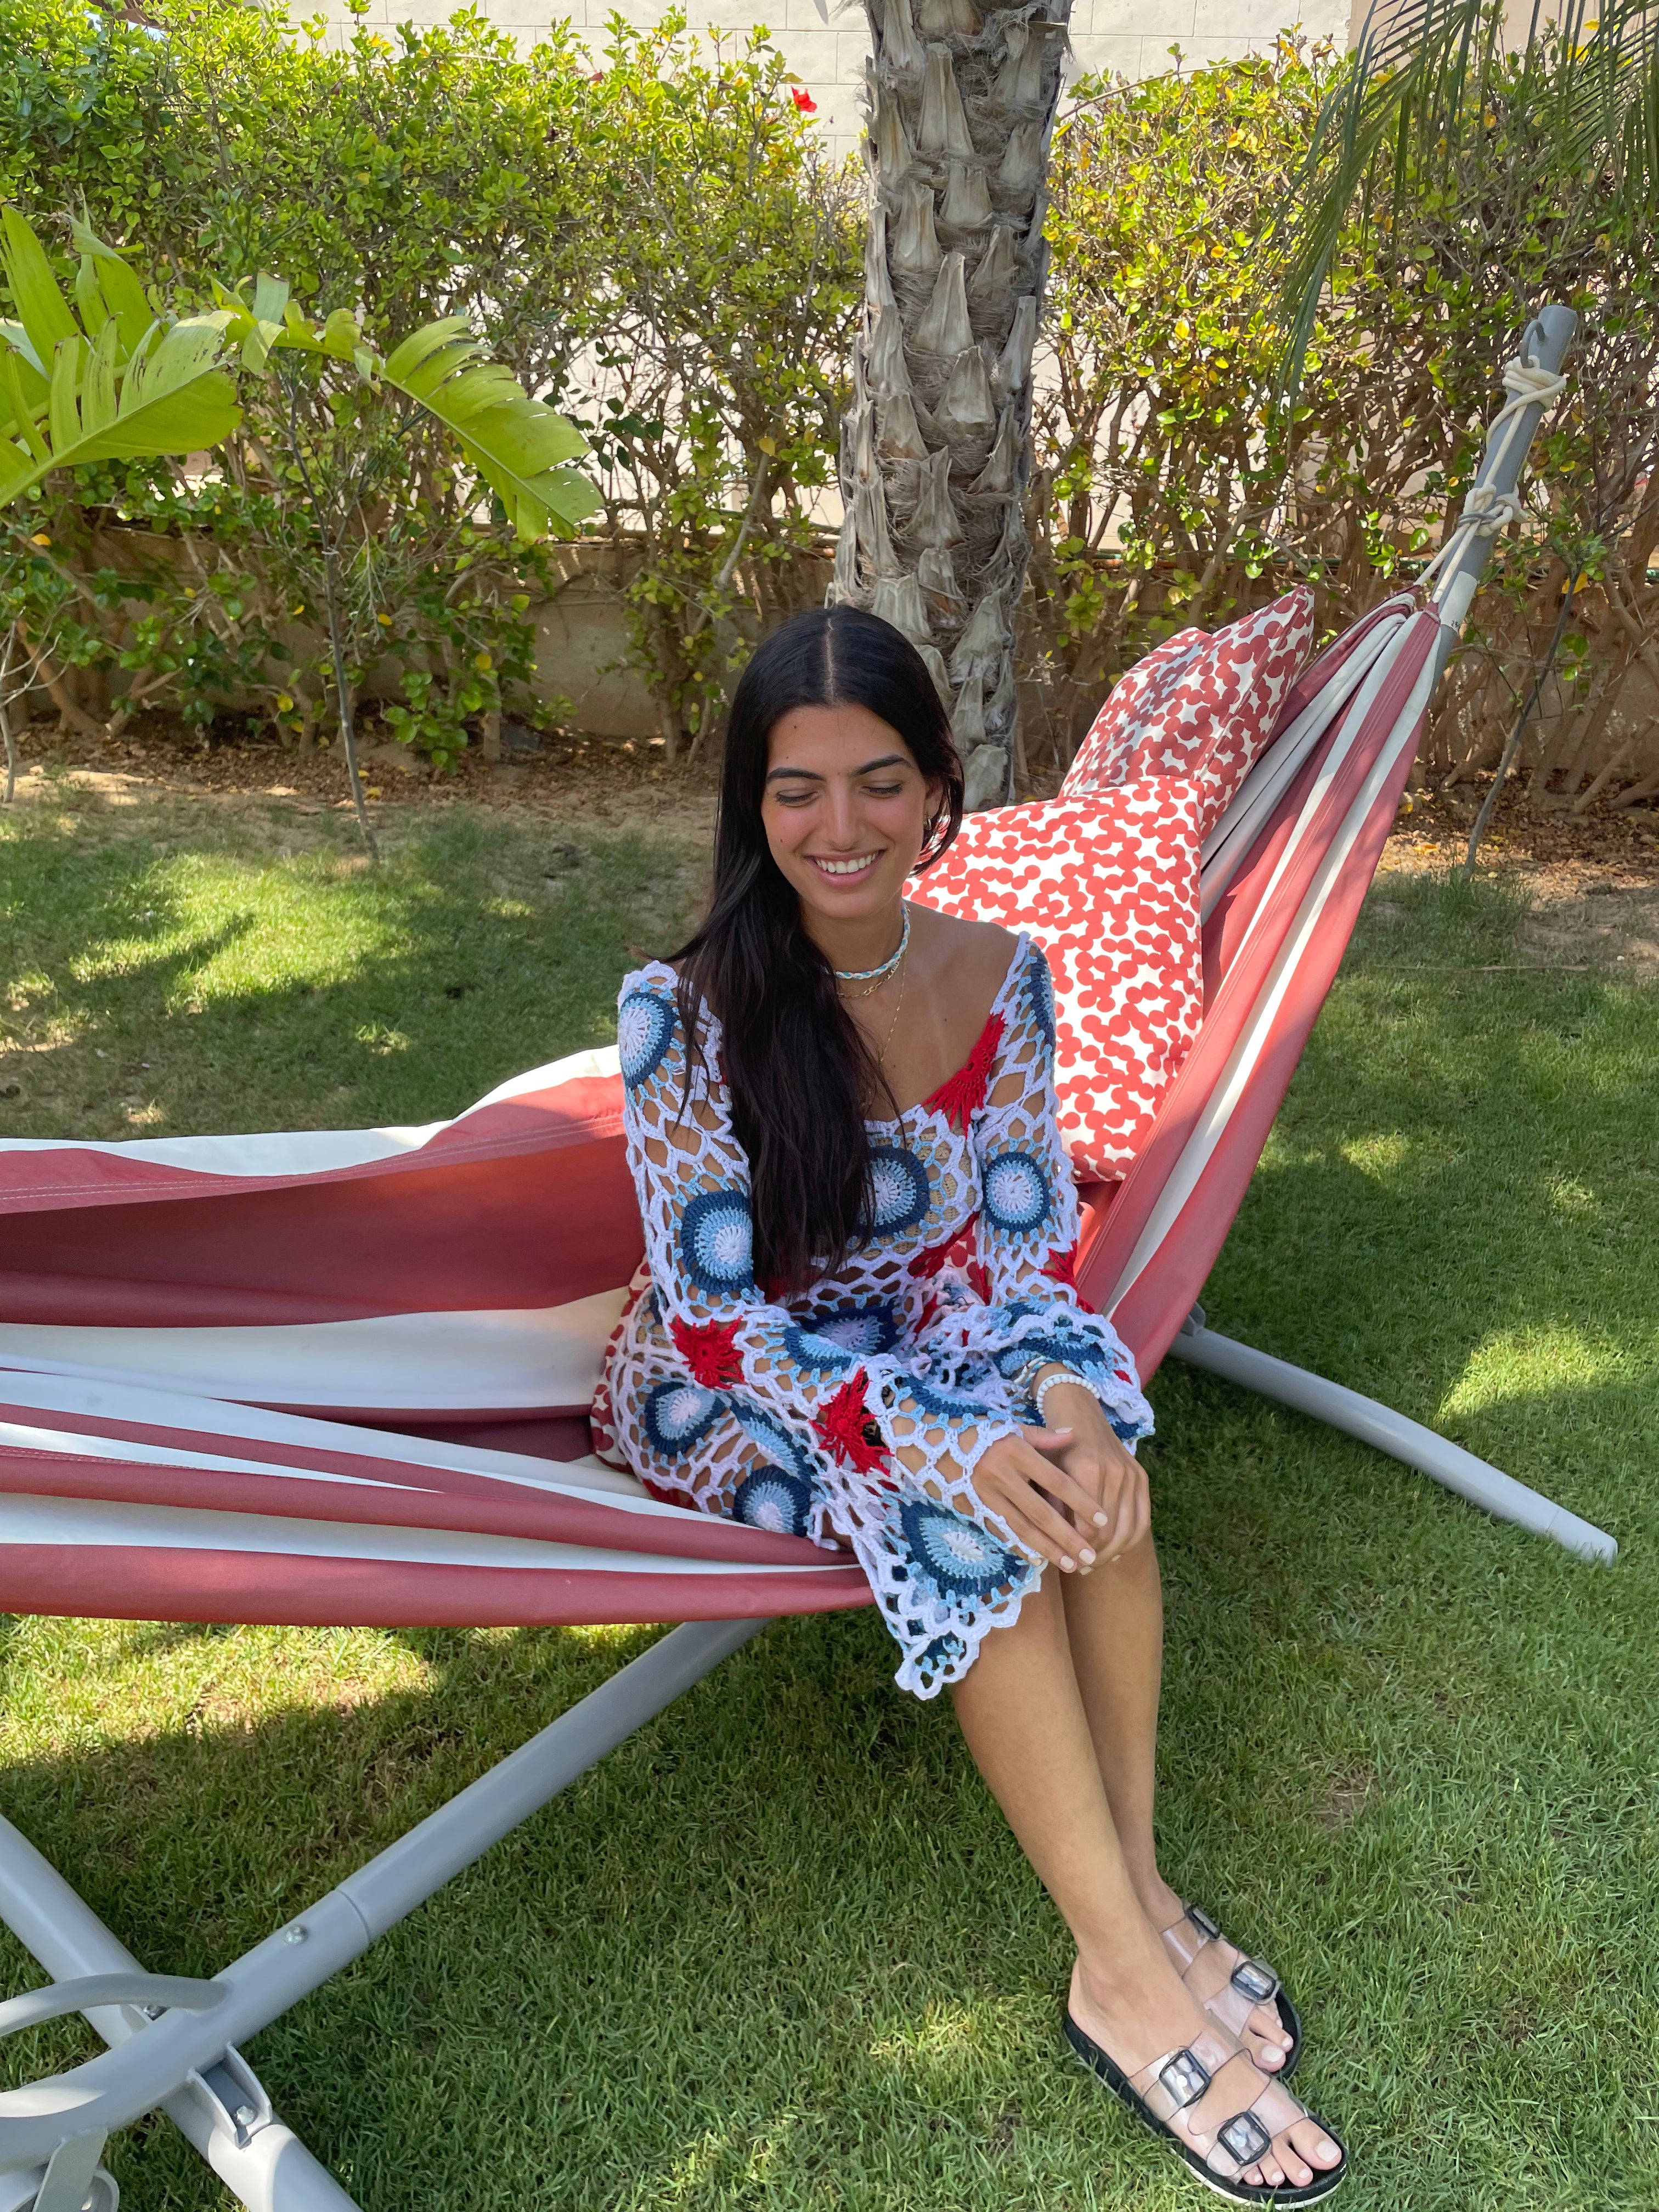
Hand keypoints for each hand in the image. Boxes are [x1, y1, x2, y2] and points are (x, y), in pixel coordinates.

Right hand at [969, 1424, 1121, 1574]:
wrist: (933, 1445)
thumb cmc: (980, 1434)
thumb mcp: (1011, 1428)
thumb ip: (1043, 1436)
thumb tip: (1073, 1434)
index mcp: (1015, 1451)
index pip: (1056, 1481)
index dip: (1080, 1501)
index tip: (1102, 1520)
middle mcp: (1001, 1475)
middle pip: (1041, 1512)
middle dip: (1068, 1537)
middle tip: (1090, 1555)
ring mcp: (985, 1496)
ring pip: (1022, 1528)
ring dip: (1048, 1550)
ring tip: (1071, 1565)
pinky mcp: (974, 1509)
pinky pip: (1002, 1533)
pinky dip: (1021, 1548)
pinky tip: (1039, 1561)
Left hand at [1037, 1380, 1149, 1562]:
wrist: (1077, 1411)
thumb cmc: (1052, 1445)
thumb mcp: (1043, 1472)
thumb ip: (1051, 1505)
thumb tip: (1049, 1546)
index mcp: (1087, 1469)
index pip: (1087, 1525)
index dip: (1077, 1548)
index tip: (1065, 1562)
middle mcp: (1113, 1471)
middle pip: (1109, 1531)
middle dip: (1093, 1555)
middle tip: (1079, 1569)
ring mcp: (1131, 1474)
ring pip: (1127, 1528)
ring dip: (1111, 1552)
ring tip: (1094, 1564)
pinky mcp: (1141, 1476)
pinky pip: (1143, 1518)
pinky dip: (1130, 1540)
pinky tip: (1116, 1553)